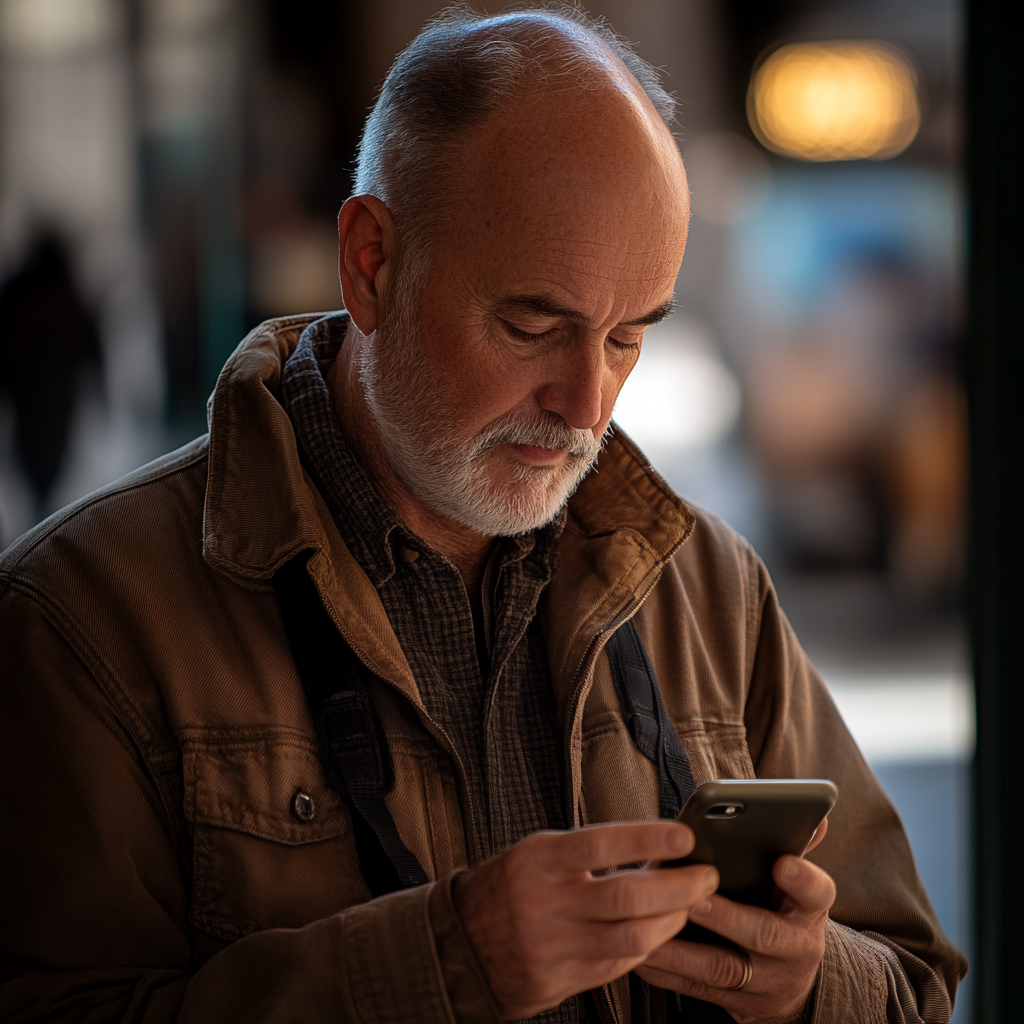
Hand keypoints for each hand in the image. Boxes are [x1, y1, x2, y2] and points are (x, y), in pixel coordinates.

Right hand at [453, 821, 719, 1018]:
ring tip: (690, 905)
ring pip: (633, 939)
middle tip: (706, 877)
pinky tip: (659, 932)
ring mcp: (554, 947)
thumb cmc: (509, 886)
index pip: (600, 844)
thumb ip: (586, 852)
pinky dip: (647, 948)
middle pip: (627, 898)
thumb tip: (651, 848)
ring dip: (671, 921)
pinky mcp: (561, 981)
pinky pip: (619, 966)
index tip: (684, 836)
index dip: (646, 839)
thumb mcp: (537, 853)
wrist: (461, 944)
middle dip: (678, 888)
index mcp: (539, 860)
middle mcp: (547, 903)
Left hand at [635, 819, 834, 1022]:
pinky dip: (667, 972)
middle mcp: (796, 949)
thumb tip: (812, 813)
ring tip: (650, 924)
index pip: (817, 893)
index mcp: (809, 910)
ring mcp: (768, 984)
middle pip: (764, 933)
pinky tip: (639, 954)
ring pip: (723, 968)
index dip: (802, 879)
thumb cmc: (781, 910)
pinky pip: (698, 990)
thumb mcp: (794, 883)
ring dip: (683, 948)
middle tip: (691, 895)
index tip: (781, 863)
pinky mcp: (740, 1006)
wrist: (790, 979)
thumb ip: (793, 846)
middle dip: (725, 915)